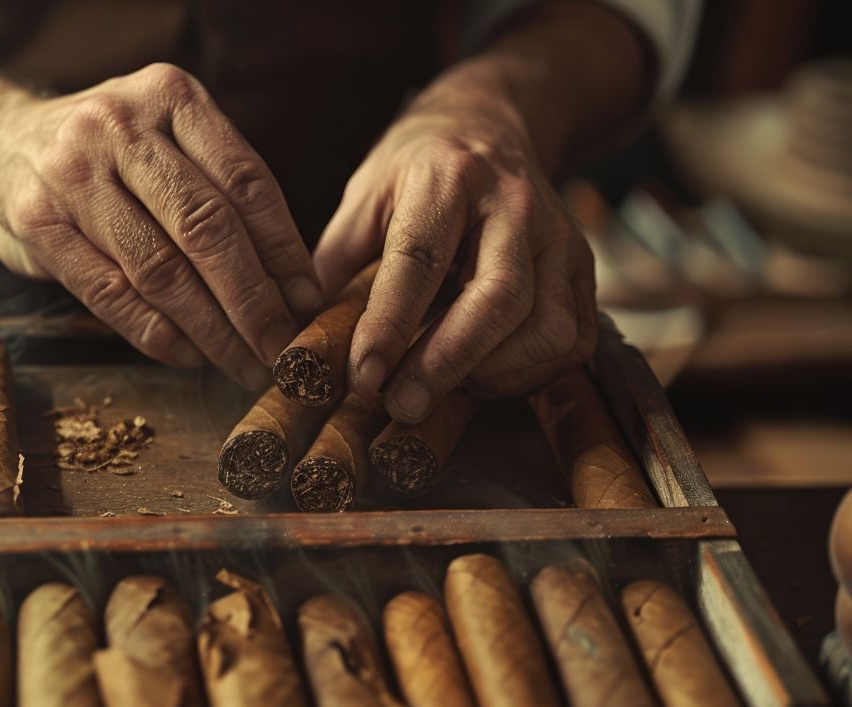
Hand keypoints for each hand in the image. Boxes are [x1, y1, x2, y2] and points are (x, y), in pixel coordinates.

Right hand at [0, 63, 321, 387]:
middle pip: (206, 227)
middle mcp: (119, 126)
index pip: (244, 182)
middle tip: (283, 347)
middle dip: (254, 300)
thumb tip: (294, 284)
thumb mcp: (167, 140)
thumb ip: (219, 190)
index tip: (308, 301)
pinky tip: (189, 356)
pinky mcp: (37, 224)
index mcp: (170, 95)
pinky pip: (111, 294)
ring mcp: (71, 173)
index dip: (284, 250)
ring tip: (243, 362)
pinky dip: (157, 334)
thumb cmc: (110, 157)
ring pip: (160, 269)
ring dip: (211, 329)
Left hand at [313, 74, 596, 421]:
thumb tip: (303, 334)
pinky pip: (570, 338)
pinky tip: (483, 373)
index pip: (420, 258)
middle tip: (401, 405)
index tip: (363, 375)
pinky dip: (528, 372)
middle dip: (447, 362)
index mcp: (448, 177)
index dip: (390, 323)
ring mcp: (560, 235)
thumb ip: (336, 260)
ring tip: (439, 386)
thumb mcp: (364, 193)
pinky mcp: (584, 265)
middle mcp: (515, 203)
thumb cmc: (416, 166)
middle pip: (498, 297)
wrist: (490, 121)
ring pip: (545, 326)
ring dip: (492, 373)